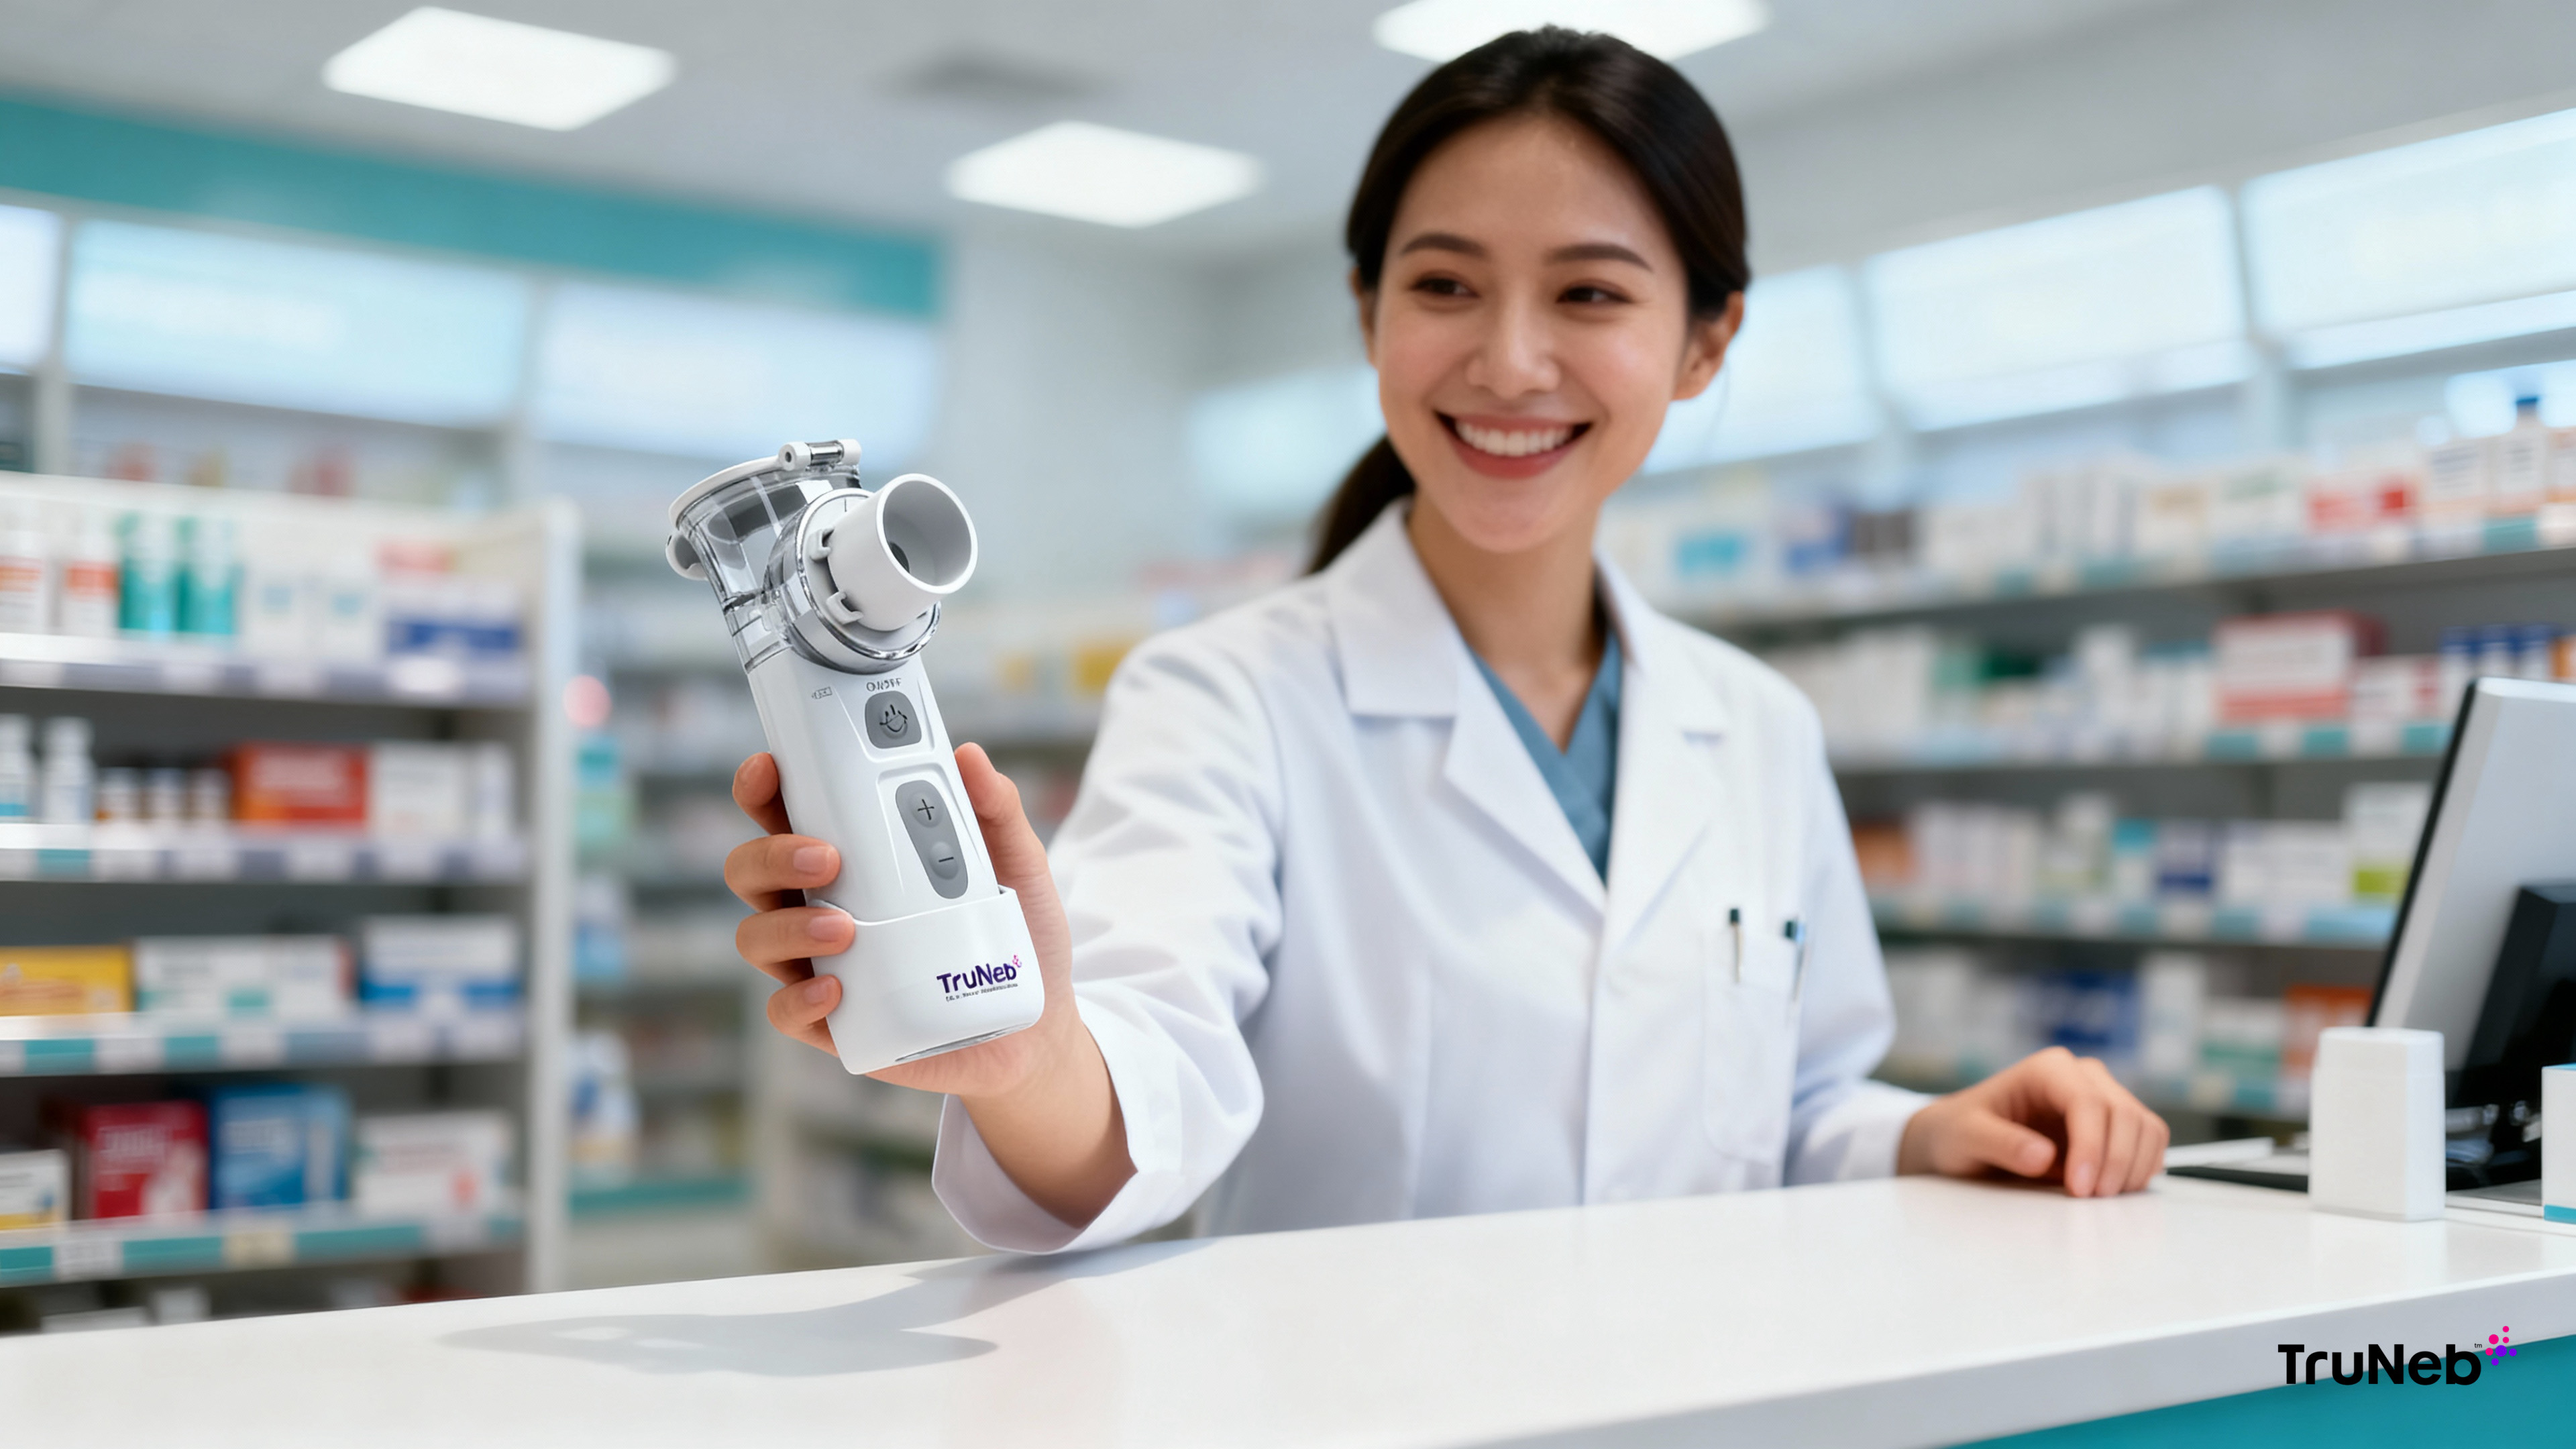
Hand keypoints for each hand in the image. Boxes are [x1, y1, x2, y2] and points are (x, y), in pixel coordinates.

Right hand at [723, 745, 1081, 1100]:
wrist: (1033, 1027)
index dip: (764, 786)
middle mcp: (820, 904)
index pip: (786, 812)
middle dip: (773, 855)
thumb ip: (995, 812)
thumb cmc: (1011, 935)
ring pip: (757, 936)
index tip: (770, 767)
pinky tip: (834, 991)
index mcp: (851, 855)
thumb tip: (970, 756)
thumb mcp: (1016, 867)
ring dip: (788, 927)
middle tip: (827, 858)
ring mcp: (819, 964)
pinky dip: (798, 999)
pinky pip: (785, 1011)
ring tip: (844, 930)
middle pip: (753, 869)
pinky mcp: (834, 1022)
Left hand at [1896, 1046, 2168, 1196]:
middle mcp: (2083, 1078)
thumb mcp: (1964, 1136)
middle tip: (2091, 1200)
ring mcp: (2103, 1099)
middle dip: (2115, 1162)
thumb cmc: (1961, 1131)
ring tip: (2100, 1198)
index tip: (2079, 1188)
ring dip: (2132, 1168)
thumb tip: (2043, 1155)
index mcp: (2048, 1069)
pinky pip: (2148, 1144)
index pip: (2088, 1102)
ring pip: (2145, 1128)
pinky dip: (2139, 1170)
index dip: (2092, 1146)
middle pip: (2125, 1115)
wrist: (1963, 1138)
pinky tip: (2112, 1190)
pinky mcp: (2114, 1127)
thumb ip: (1999, 1143)